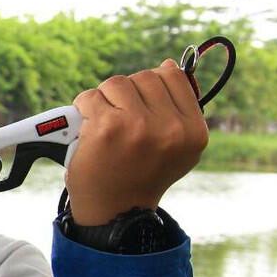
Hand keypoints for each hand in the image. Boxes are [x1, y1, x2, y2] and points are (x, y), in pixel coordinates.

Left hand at [65, 61, 207, 224]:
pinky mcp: (106, 127)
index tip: (141, 102)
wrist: (115, 211)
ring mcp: (138, 125)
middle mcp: (170, 127)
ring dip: (104, 98)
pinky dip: (84, 108)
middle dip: (127, 93)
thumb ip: (178, 109)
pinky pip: (90, 97)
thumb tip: (169, 65)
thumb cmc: (141, 174)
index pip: (174, 76)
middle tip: (119, 116)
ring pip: (116, 83)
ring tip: (105, 121)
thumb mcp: (177, 147)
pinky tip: (88, 128)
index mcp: (193, 130)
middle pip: (144, 77)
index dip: (152, 84)